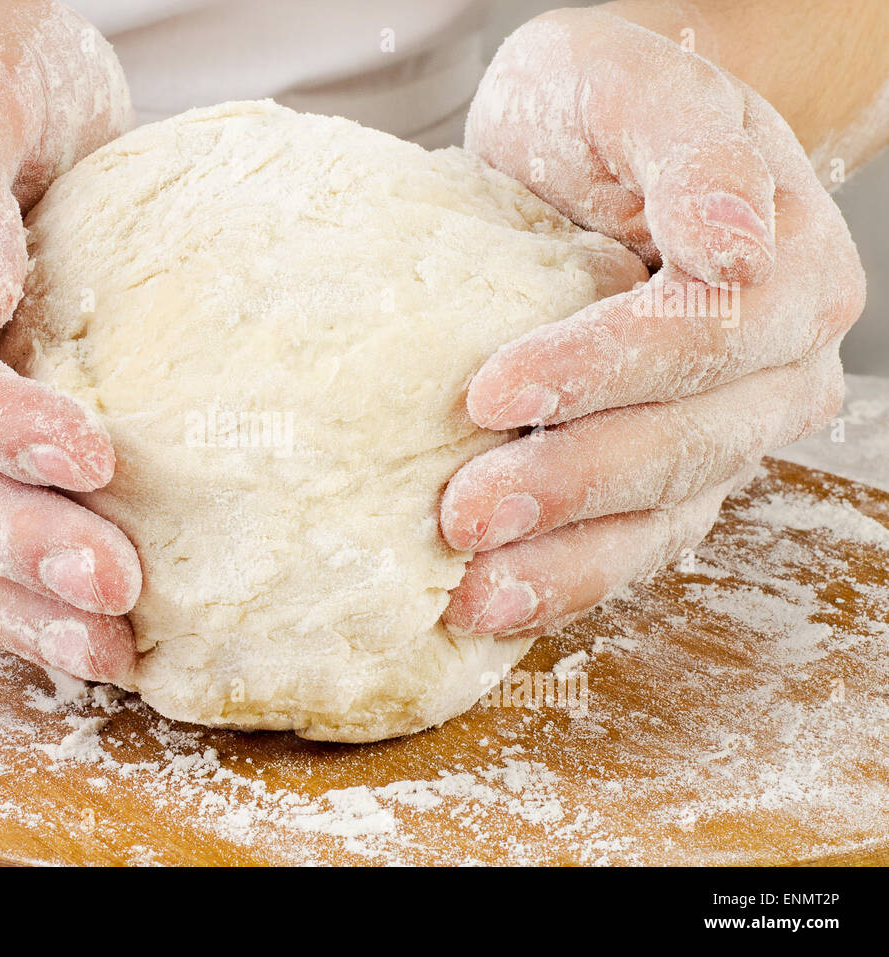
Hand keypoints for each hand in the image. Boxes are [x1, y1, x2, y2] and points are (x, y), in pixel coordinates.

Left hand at [442, 7, 865, 637]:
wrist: (577, 155)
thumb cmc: (599, 113)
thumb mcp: (634, 88)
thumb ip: (690, 151)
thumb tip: (732, 239)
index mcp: (787, 272)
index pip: (707, 333)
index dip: (603, 369)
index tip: (492, 389)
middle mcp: (772, 371)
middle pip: (685, 445)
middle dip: (571, 484)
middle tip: (463, 513)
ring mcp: (720, 437)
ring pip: (662, 518)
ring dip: (565, 562)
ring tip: (474, 593)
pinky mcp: (661, 480)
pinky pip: (628, 545)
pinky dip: (563, 581)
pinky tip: (492, 605)